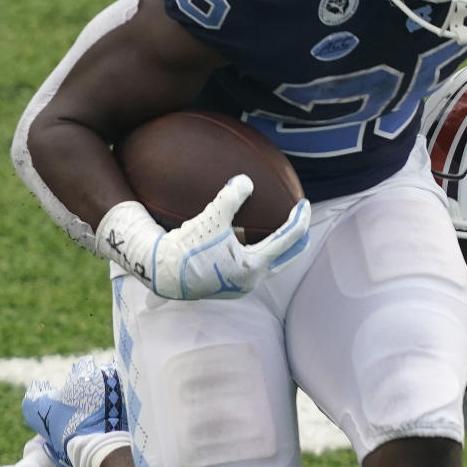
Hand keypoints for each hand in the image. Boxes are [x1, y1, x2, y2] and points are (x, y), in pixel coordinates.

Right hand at [95, 176, 310, 299]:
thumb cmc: (186, 247)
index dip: (300, 219)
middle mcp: (252, 280)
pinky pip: (252, 265)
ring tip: (280, 230)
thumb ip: (230, 198)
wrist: (161, 274)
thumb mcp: (210, 219)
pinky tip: (250, 239)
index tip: (305, 203)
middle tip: (301, 219)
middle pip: (286, 257)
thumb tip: (246, 180)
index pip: (288, 239)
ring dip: (277, 247)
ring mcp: (241, 285)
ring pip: (270, 263)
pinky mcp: (229, 285)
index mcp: (254, 266)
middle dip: (296, 238)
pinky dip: (258, 251)